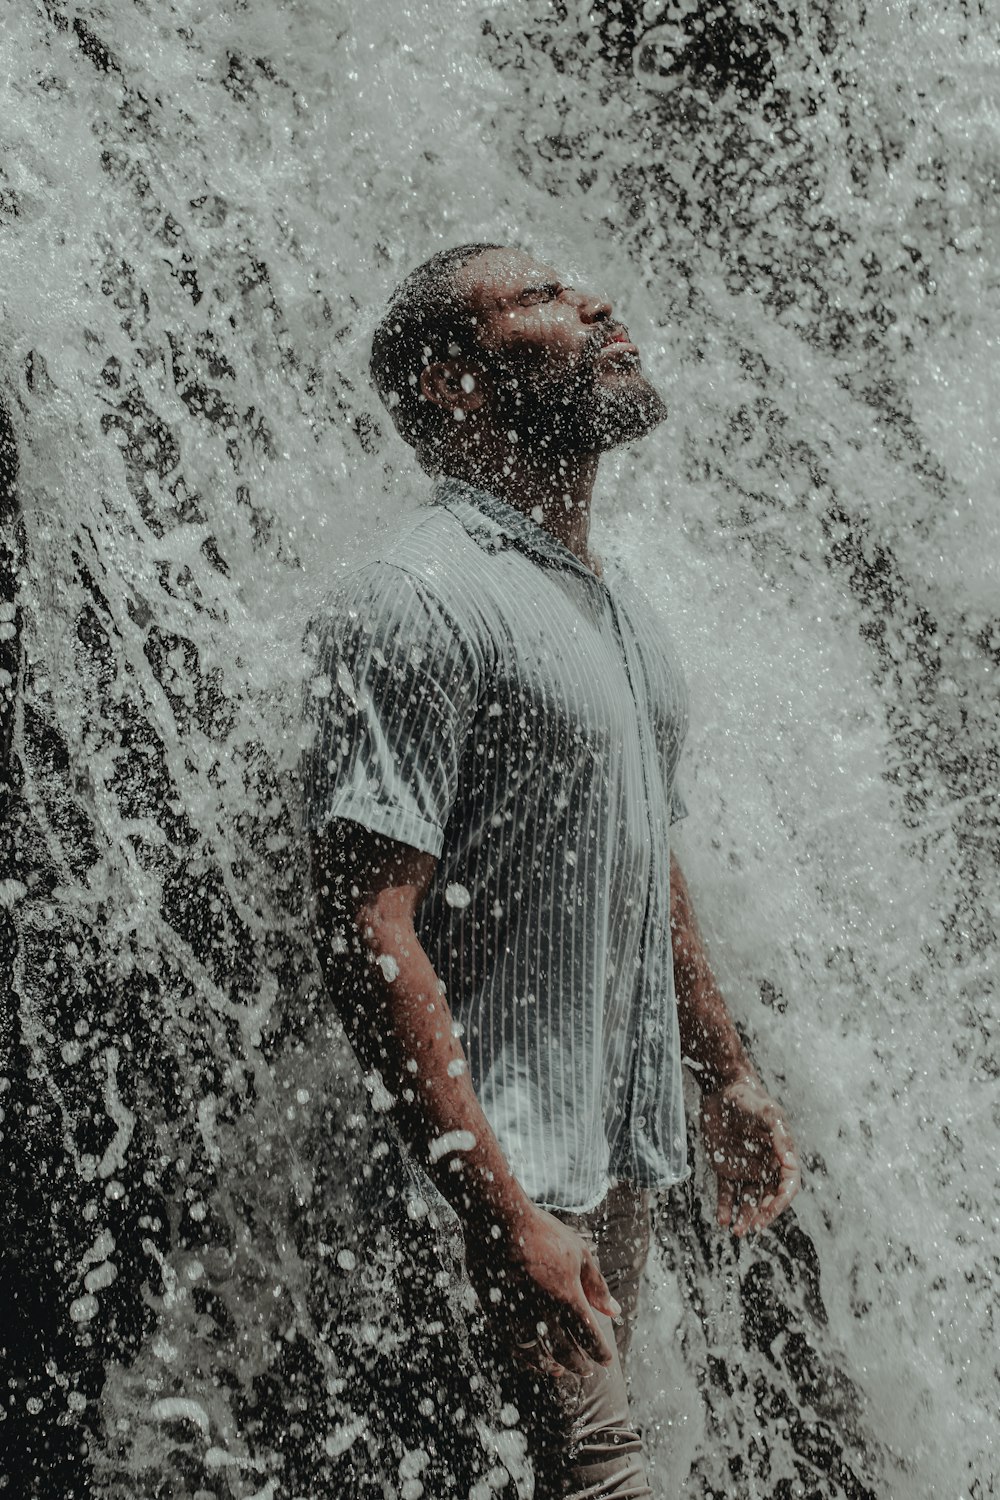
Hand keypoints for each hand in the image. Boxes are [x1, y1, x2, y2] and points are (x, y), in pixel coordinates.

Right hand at [465, 1205, 619, 1376]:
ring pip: (538, 1353)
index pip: (588, 1336)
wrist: (498, 1220)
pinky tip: (532, 1355)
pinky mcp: (496, 1313)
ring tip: (559, 1370)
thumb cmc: (542, 1233)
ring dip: (551, 1366)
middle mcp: (543, 1311)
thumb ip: (596, 1285)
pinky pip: (513, 1345)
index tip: (605, 1361)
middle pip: (565, 1350)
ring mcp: (518, 1314)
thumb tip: (614, 1312)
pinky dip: (526, 1356)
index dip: (599, 1352)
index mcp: (567, 1296)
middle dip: (578, 1363)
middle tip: (586, 1370)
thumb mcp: (578, 1253)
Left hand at [700, 1079, 800, 1236]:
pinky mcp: (725, 1167)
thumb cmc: (748, 1098)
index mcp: (780, 1154)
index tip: (769, 1210)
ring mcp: (745, 1167)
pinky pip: (726, 1192)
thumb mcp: (767, 1112)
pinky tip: (722, 1219)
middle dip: (762, 1215)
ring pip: (748, 1200)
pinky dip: (725, 1207)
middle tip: (753, 1227)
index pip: (786, 1185)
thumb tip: (791, 1163)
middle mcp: (764, 1165)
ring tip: (736, 1231)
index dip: (780, 1201)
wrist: (721, 1087)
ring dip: (744, 1217)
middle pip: (768, 1198)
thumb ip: (780, 1135)